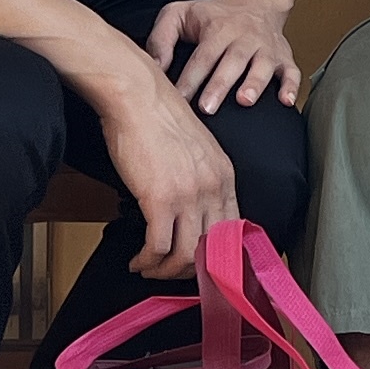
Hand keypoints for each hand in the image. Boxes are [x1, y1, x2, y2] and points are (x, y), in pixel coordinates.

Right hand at [90, 69, 240, 276]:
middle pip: (210, 248)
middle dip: (189, 269)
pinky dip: (147, 261)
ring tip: (148, 268)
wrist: (138, 97)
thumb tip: (192, 211)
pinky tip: (137, 260)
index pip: (232, 230)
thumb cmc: (158, 119)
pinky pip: (158, 247)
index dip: (215, 255)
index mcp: (225, 175)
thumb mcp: (196, 150)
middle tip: (169, 271)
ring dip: (165, 270)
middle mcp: (213, 187)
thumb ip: (201, 179)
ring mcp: (188, 195)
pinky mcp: (159, 199)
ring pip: (184, 254)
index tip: (197, 264)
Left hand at [147, 0, 302, 114]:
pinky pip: (292, 72)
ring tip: (245, 101)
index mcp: (217, 29)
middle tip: (207, 108)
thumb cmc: (212, 15)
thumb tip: (156, 68)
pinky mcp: (284, 57)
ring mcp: (265, 48)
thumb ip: (161, 38)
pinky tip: (286, 102)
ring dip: (255, 83)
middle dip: (220, 85)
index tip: (179, 99)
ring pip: (263, 66)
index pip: (202, 56)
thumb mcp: (179, 14)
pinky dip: (291, 87)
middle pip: (232, 62)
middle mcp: (243, 38)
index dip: (190, 78)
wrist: (255, 0)